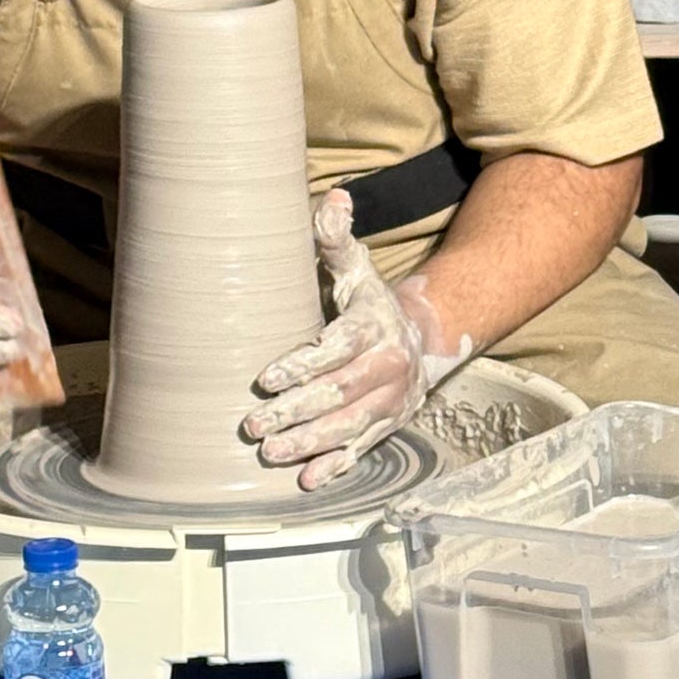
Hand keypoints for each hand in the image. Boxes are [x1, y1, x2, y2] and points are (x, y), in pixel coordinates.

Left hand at [242, 189, 468, 490]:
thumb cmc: (372, 303)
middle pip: (338, 394)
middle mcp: (386, 367)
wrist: (423, 340)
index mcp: (373, 327)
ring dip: (309, 444)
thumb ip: (336, 238)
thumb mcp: (356, 268)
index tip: (266, 378)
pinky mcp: (387, 427)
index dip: (301, 366)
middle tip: (255, 425)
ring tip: (271, 452)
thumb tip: (333, 198)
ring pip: (347, 427)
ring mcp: (388, 402)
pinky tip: (308, 481)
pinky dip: (336, 467)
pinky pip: (362, 450)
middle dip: (295, 412)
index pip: (335, 349)